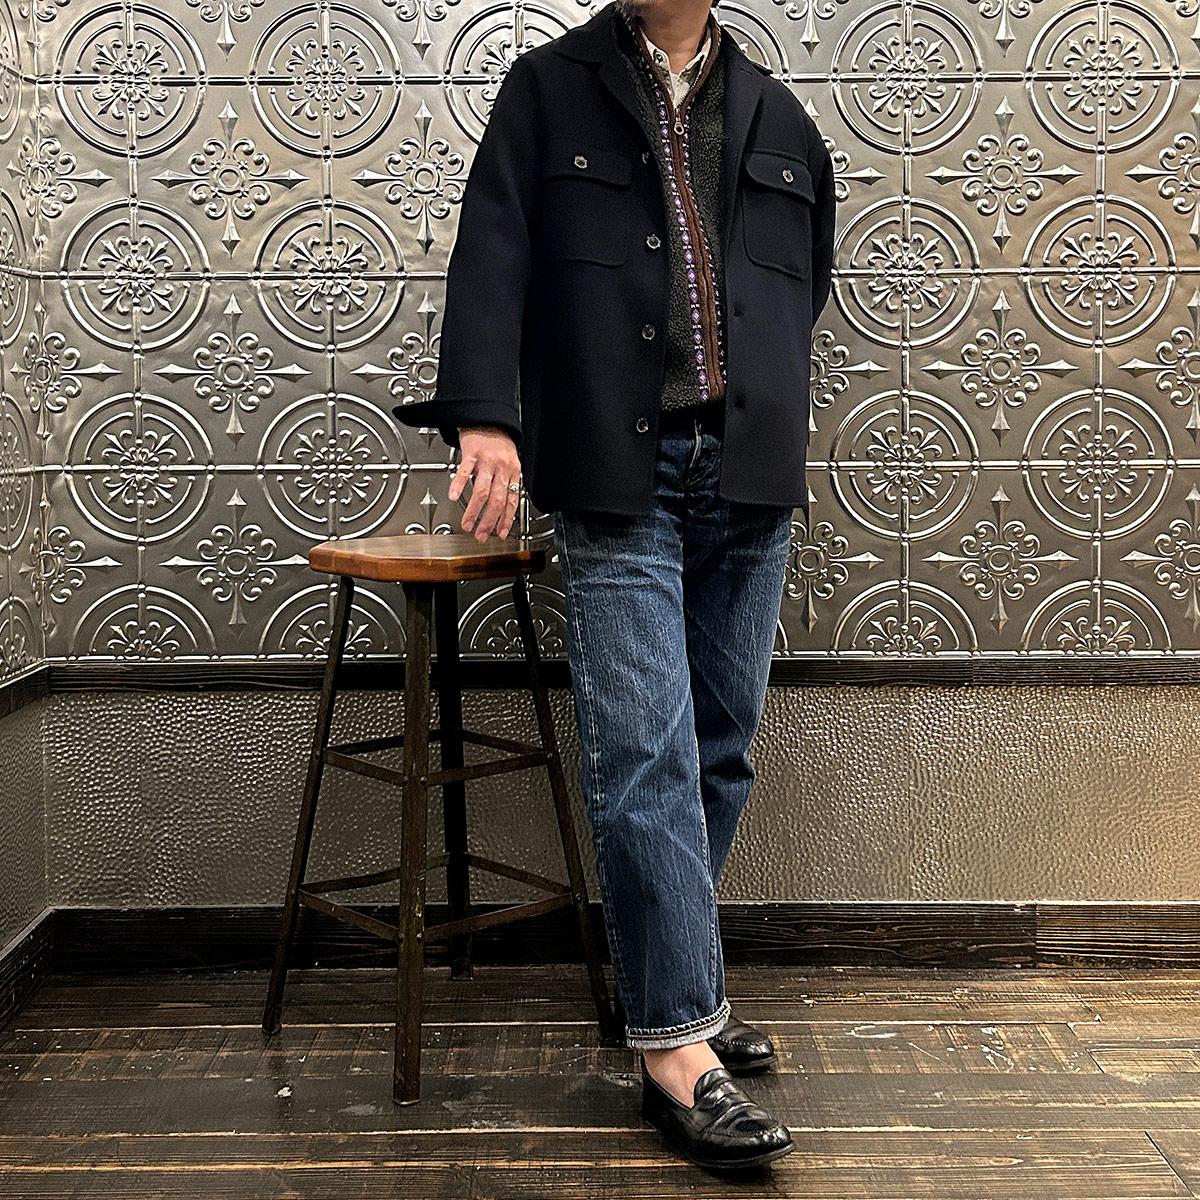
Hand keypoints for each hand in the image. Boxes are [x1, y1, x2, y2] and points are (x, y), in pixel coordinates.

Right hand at [451, 425, 521, 540]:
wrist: (487, 418)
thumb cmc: (497, 442)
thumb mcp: (509, 463)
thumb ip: (507, 483)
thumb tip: (505, 509)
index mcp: (513, 471)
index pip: (511, 501)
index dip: (506, 520)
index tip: (500, 533)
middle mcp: (502, 467)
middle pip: (497, 500)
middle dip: (489, 521)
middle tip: (481, 535)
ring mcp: (487, 460)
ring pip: (482, 491)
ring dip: (474, 511)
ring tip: (467, 524)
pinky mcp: (472, 453)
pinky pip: (465, 472)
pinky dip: (459, 485)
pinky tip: (454, 496)